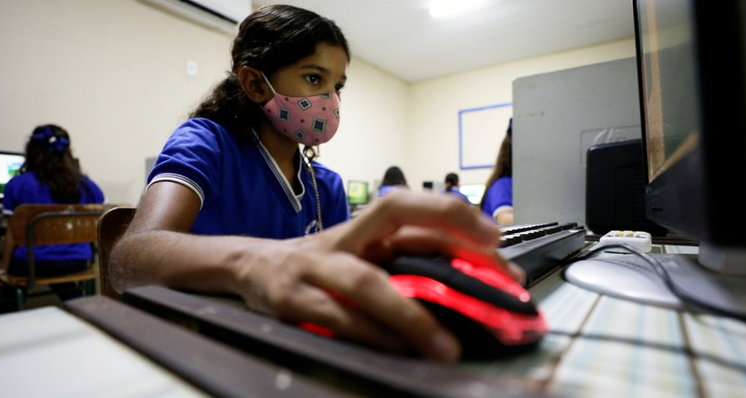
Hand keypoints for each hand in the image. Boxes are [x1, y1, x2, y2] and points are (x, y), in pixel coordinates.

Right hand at [232, 189, 523, 362]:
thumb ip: (402, 258)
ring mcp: (314, 268)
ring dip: (410, 315)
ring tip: (447, 347)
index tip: (493, 236)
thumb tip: (469, 278)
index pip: (407, 203)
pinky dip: (371, 337)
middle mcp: (341, 238)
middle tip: (494, 278)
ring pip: (366, 283)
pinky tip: (399, 352)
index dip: (449, 212)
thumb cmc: (319, 262)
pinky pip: (337, 320)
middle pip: (392, 219)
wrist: (251, 266)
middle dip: (446, 237)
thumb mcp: (358, 252)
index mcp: (360, 225)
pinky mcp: (291, 302)